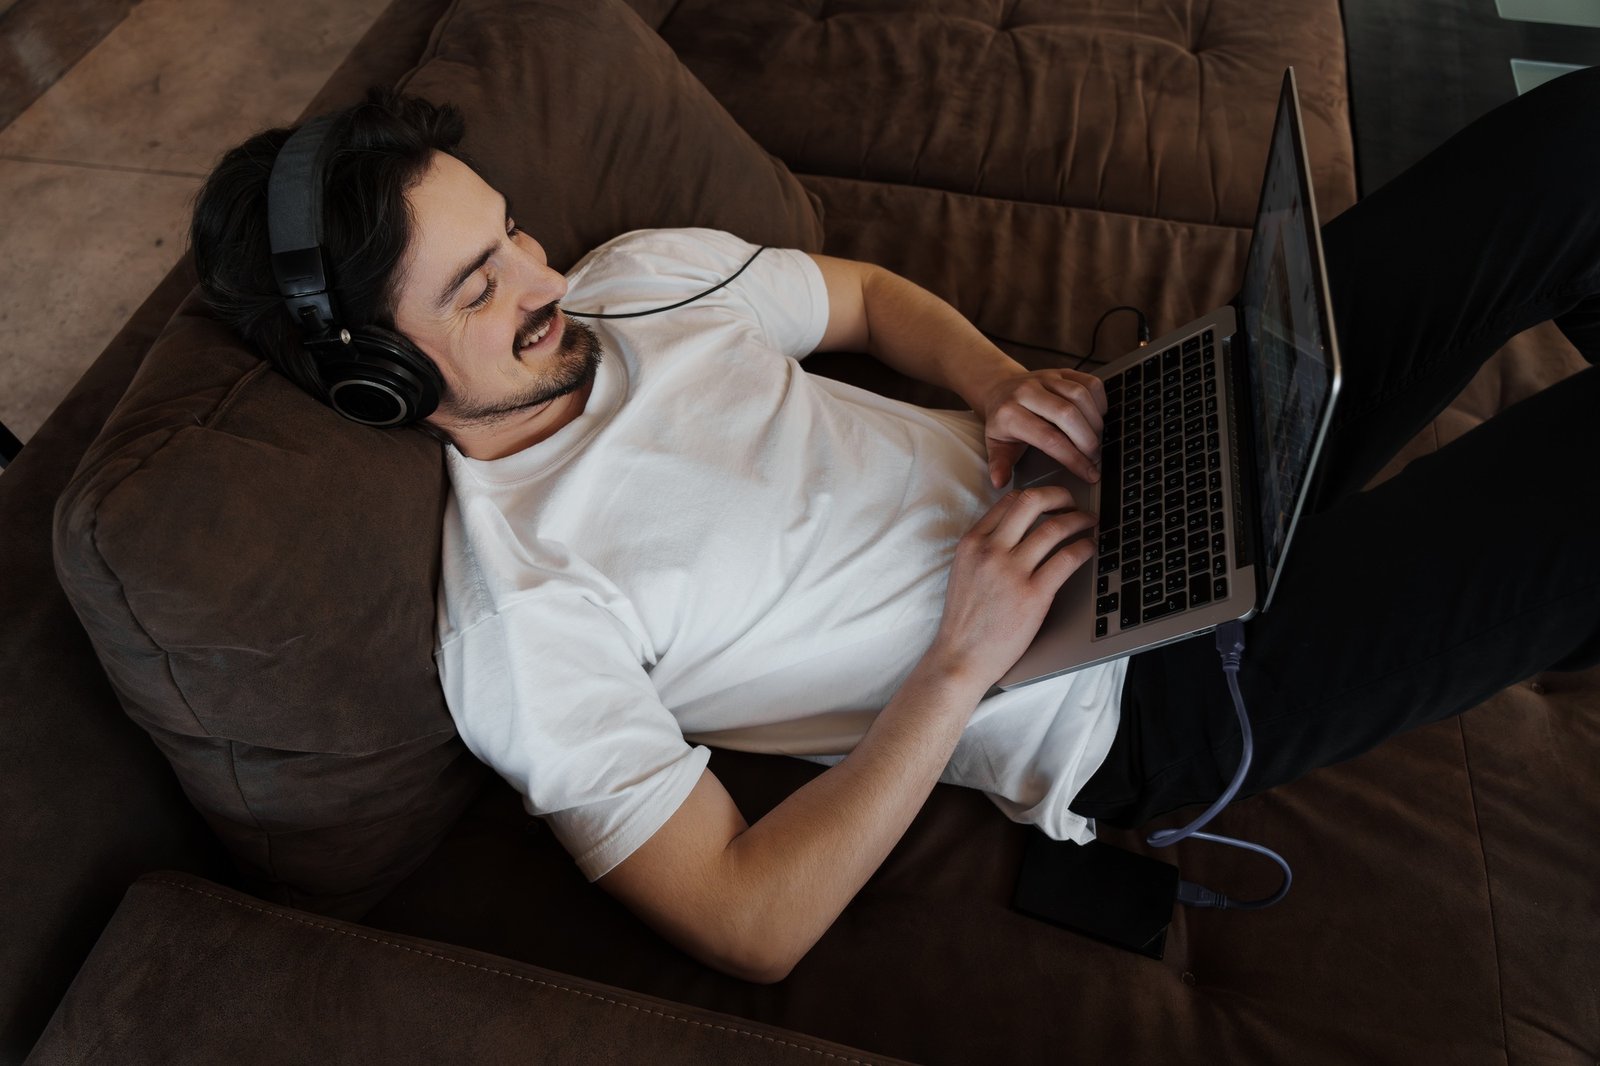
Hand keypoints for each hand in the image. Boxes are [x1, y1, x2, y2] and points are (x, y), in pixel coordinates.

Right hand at [929, 485, 1096, 686]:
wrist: (960, 657)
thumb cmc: (965, 621)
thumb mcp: (964, 571)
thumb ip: (985, 547)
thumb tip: (1017, 530)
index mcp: (972, 543)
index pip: (1009, 500)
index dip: (1036, 493)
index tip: (1051, 501)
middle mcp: (990, 550)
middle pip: (1032, 501)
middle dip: (1060, 495)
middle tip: (1073, 503)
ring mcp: (1012, 572)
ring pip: (1055, 527)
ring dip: (1079, 520)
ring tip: (1089, 524)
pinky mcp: (1033, 594)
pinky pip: (1067, 558)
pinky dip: (1084, 547)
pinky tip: (1089, 548)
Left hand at [977, 369, 1107, 488]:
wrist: (1000, 388)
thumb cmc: (1002, 421)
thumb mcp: (995, 444)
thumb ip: (999, 464)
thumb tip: (999, 482)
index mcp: (1010, 414)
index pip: (1049, 439)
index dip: (1073, 458)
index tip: (1089, 474)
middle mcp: (1027, 392)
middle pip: (1068, 415)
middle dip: (1088, 441)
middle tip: (1095, 459)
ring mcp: (1045, 378)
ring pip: (1080, 395)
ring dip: (1095, 421)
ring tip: (1097, 440)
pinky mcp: (1061, 371)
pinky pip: (1089, 382)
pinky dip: (1100, 401)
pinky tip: (1097, 418)